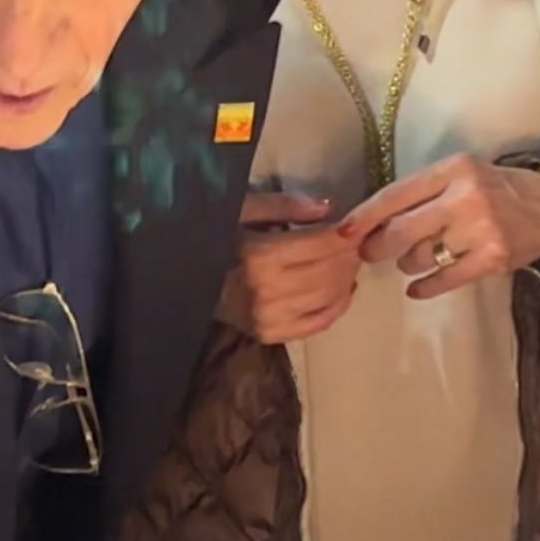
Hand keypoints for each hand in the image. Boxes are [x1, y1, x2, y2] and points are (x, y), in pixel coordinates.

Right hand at [220, 192, 360, 342]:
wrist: (183, 281)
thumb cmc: (213, 240)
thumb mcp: (241, 209)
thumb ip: (284, 206)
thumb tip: (327, 207)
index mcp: (259, 255)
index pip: (323, 243)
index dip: (347, 233)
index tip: (356, 224)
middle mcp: (267, 290)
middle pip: (331, 271)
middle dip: (350, 255)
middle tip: (354, 243)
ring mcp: (269, 317)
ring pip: (329, 297)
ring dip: (347, 278)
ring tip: (348, 264)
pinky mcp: (269, 334)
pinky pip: (318, 323)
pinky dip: (338, 306)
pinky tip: (342, 290)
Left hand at [344, 155, 539, 300]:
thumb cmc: (492, 190)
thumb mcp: (458, 176)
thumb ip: (420, 193)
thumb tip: (369, 221)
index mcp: (452, 170)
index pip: (396, 194)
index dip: (365, 216)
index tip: (342, 233)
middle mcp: (465, 197)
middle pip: (401, 231)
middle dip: (377, 247)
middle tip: (369, 254)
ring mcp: (479, 230)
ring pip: (418, 258)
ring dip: (407, 263)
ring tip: (415, 257)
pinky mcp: (491, 259)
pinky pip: (442, 280)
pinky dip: (424, 287)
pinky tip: (417, 287)